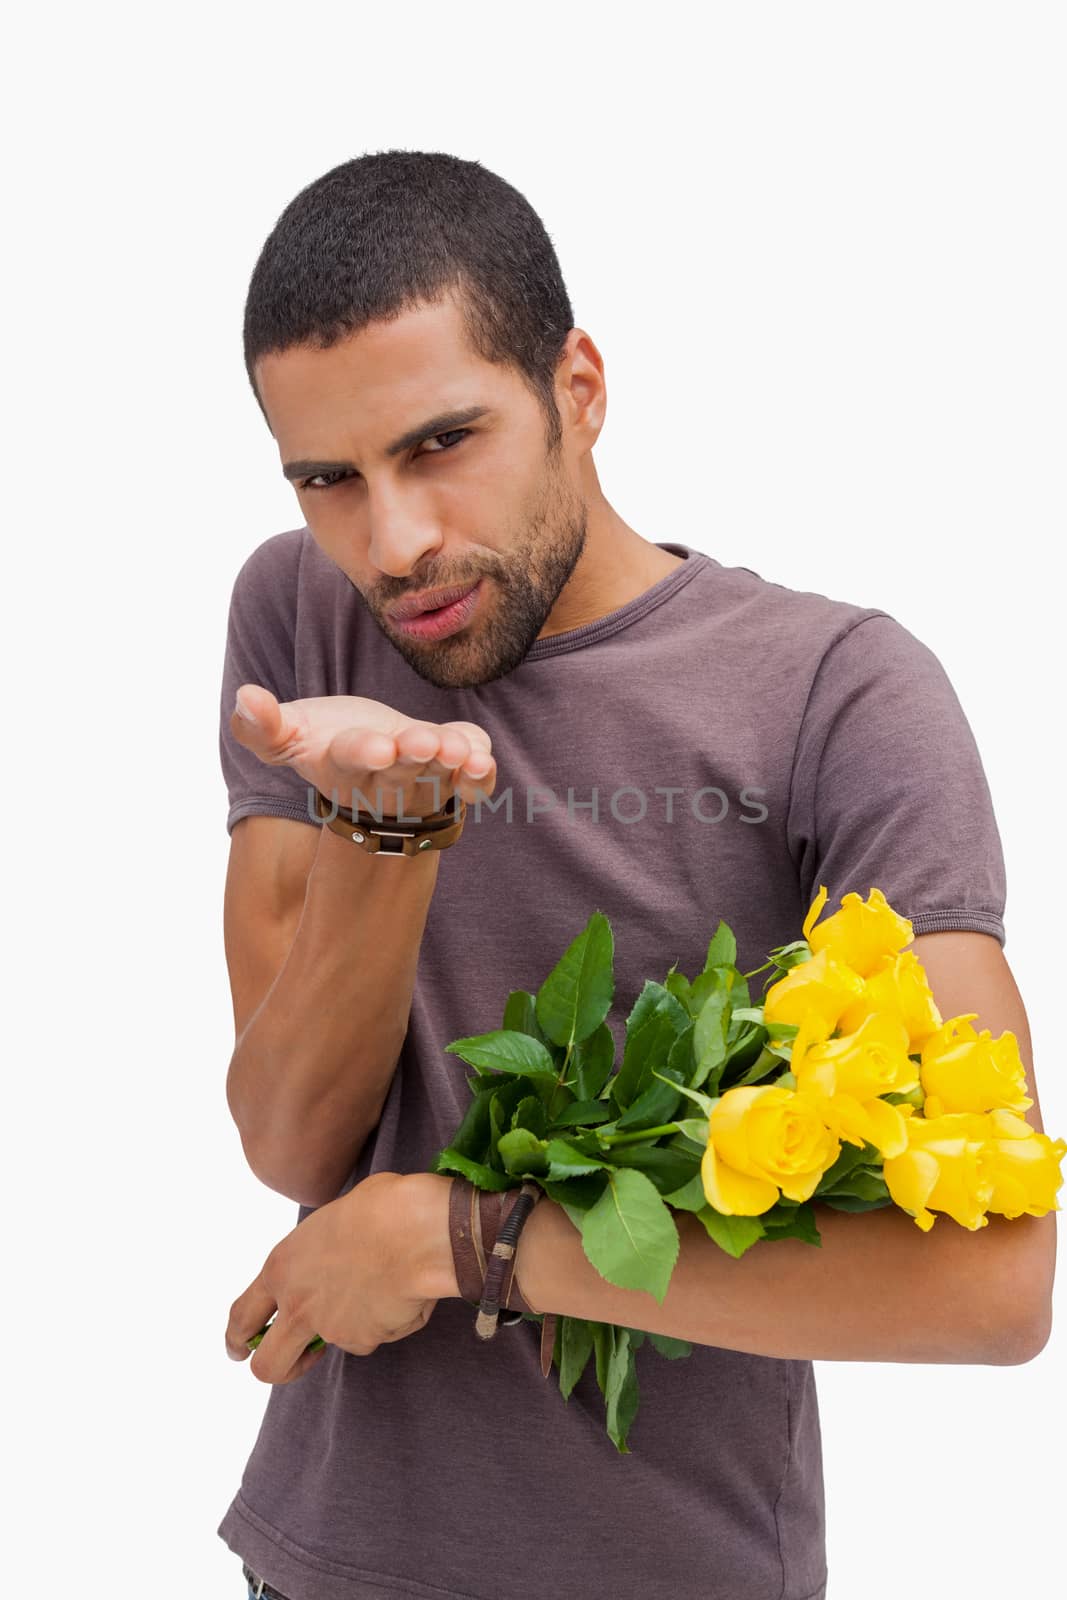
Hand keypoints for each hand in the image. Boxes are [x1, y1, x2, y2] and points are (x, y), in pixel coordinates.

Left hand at [224, 1172, 457, 1384]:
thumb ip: (318, 1254)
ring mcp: (329, 1328)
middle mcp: (297, 1304)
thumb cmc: (379, 1207)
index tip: (238, 1349)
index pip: (241, 1316)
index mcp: (281, 1268)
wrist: (417, 1229)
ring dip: (344, 1335)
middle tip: (294, 1361)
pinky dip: (383, 1322)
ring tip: (371, 1300)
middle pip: (266, 1366)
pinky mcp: (363, 1340)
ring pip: (325, 1352)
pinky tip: (400, 1292)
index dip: (235, 1338)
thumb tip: (333, 1262)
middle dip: (278, 1368)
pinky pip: (370, 1337)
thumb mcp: (329, 1222)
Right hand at [230, 686, 496, 820]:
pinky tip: (482, 759)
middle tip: (423, 742)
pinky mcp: (456, 775)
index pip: (352, 760)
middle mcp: (387, 778)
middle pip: (401, 771)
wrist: (375, 772)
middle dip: (413, 757)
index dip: (364, 753)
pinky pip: (474, 784)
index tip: (376, 746)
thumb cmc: (330, 745)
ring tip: (456, 749)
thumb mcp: (291, 737)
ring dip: (451, 762)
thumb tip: (244, 695)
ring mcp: (425, 779)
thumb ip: (262, 726)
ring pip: (440, 776)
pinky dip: (481, 775)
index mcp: (345, 765)